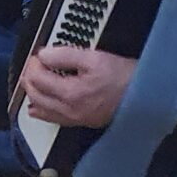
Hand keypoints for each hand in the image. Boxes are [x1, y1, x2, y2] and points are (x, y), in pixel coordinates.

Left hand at [19, 45, 134, 128]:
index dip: (33, 64)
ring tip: (31, 83)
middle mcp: (69, 110)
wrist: (147, 97)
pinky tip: (38, 108)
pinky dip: (42, 111)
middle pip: (36, 95)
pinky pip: (54, 119)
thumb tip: (44, 54)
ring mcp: (75, 118)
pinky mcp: (82, 122)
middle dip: (30, 78)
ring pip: (41, 110)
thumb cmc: (125, 77)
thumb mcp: (94, 58)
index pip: (38, 78)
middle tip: (32, 66)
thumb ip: (65, 55)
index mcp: (70, 93)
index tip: (37, 55)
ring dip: (33, 95)